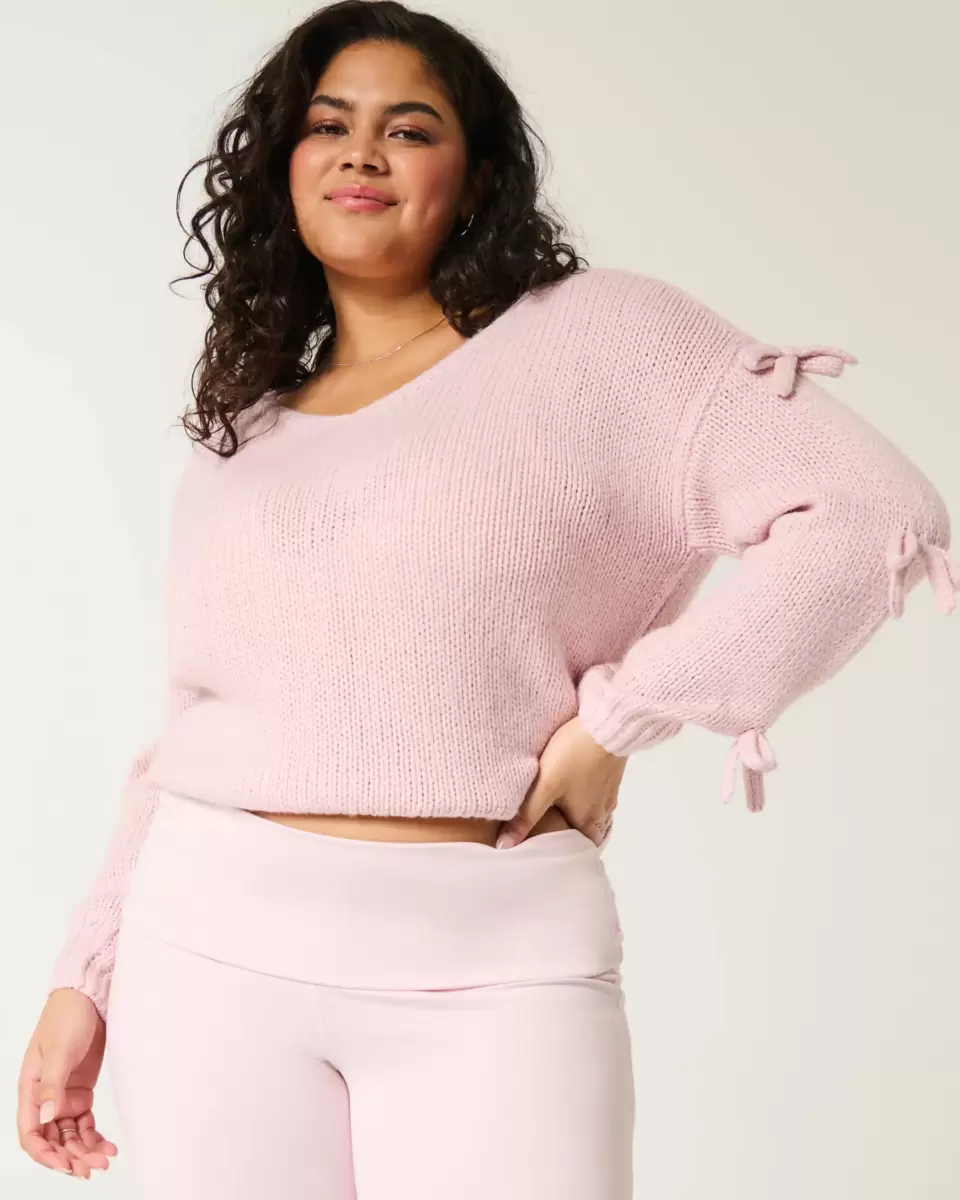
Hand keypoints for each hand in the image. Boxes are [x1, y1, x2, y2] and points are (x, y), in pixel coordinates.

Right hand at [17, 988, 117, 1178]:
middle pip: (52, 1140)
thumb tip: (44, 1117)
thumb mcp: (59, 1050)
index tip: (66, 1166)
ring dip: (84, 1151)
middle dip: (70, 1157)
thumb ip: (52, 1084)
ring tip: (104, 1161)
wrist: (90, 997)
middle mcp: (44, 1098)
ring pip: (70, 1136)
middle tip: (92, 1169)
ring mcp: (62, 1096)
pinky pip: (85, 1123)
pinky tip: (108, 1147)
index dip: (45, 1154)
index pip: (30, 1134)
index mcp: (30, 1089)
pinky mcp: (81, 1092)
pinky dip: (94, 1137)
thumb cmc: (67, 1017)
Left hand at [496, 715, 626, 847]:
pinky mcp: (611, 773)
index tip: (552, 855)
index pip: (580, 849)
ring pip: (595, 813)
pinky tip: (576, 786)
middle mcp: (602, 810)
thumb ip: (526, 816)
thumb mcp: (545, 786)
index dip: (567, 853)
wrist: (606, 723)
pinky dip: (588, 796)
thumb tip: (505, 847)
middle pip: (589, 832)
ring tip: (560, 811)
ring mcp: (609, 791)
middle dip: (572, 835)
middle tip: (552, 834)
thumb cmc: (575, 755)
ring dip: (581, 815)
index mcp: (587, 819)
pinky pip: (599, 794)